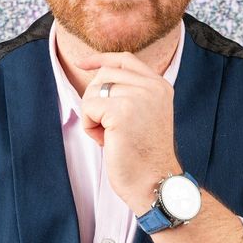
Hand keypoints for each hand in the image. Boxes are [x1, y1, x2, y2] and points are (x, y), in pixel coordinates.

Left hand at [78, 52, 180, 213]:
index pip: (125, 60)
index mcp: (160, 86)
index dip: (101, 59)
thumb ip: (130, 94)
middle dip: (95, 100)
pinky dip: (89, 126)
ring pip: (93, 91)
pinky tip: (105, 141)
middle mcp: (153, 87)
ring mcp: (139, 97)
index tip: (82, 64)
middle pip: (104, 75)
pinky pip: (88, 107)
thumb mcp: (144, 115)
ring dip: (92, 115)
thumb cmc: (144, 157)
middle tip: (107, 127)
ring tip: (109, 136)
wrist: (155, 182)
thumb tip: (97, 78)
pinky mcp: (122, 111)